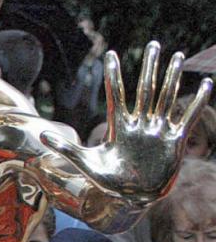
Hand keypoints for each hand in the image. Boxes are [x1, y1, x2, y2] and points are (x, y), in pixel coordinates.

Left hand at [41, 41, 212, 201]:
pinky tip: (206, 83)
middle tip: (155, 43)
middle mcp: (140, 123)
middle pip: (145, 88)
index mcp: (119, 126)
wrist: (131, 198)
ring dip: (172, 77)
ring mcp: (158, 130)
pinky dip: (197, 101)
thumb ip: (66, 147)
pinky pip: (188, 116)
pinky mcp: (174, 141)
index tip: (111, 54)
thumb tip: (42, 137)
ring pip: (166, 97)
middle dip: (150, 67)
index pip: (117, 94)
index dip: (114, 75)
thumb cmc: (108, 181)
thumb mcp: (85, 162)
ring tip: (177, 56)